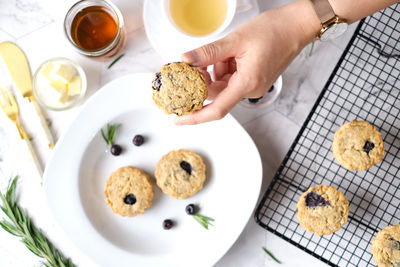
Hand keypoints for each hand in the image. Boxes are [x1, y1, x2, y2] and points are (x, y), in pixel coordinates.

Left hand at [174, 0, 319, 124]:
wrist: (296, 26)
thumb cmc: (274, 31)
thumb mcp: (236, 40)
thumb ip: (209, 53)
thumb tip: (187, 60)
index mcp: (247, 83)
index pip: (217, 109)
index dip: (196, 117)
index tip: (179, 120)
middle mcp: (251, 89)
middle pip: (217, 93)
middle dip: (205, 78)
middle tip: (196, 61)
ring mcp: (253, 86)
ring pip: (223, 84)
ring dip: (216, 69)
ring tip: (224, 51)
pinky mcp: (254, 80)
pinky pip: (231, 79)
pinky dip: (225, 68)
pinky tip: (230, 54)